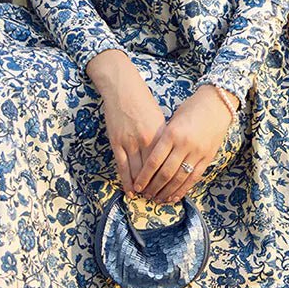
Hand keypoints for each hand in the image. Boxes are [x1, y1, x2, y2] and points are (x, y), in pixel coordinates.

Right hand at [88, 53, 169, 194]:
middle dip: (156, 188)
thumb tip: (168, 158)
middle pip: (154, 172)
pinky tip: (130, 190)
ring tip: (144, 197)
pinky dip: (126, 180)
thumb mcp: (160, 119)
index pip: (168, 164)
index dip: (169, 180)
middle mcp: (148, 141)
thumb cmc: (143, 102)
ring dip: (141, 187)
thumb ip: (164, 139)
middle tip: (157, 199)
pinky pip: (122, 166)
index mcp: (162, 134)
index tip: (171, 191)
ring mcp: (131, 142)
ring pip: (137, 172)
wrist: (122, 88)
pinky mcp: (117, 142)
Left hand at [131, 85, 237, 204]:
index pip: (154, 161)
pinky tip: (174, 197)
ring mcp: (198, 152)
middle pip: (166, 173)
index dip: (144, 177)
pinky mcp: (208, 158)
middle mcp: (184, 145)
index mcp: (172, 133)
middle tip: (145, 195)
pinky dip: (183, 189)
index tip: (137, 186)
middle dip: (153, 187)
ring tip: (157, 199)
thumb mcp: (172, 120)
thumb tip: (150, 162)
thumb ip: (163, 139)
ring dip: (167, 191)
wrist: (217, 104)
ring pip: (179, 178)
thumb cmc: (191, 109)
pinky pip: (194, 178)